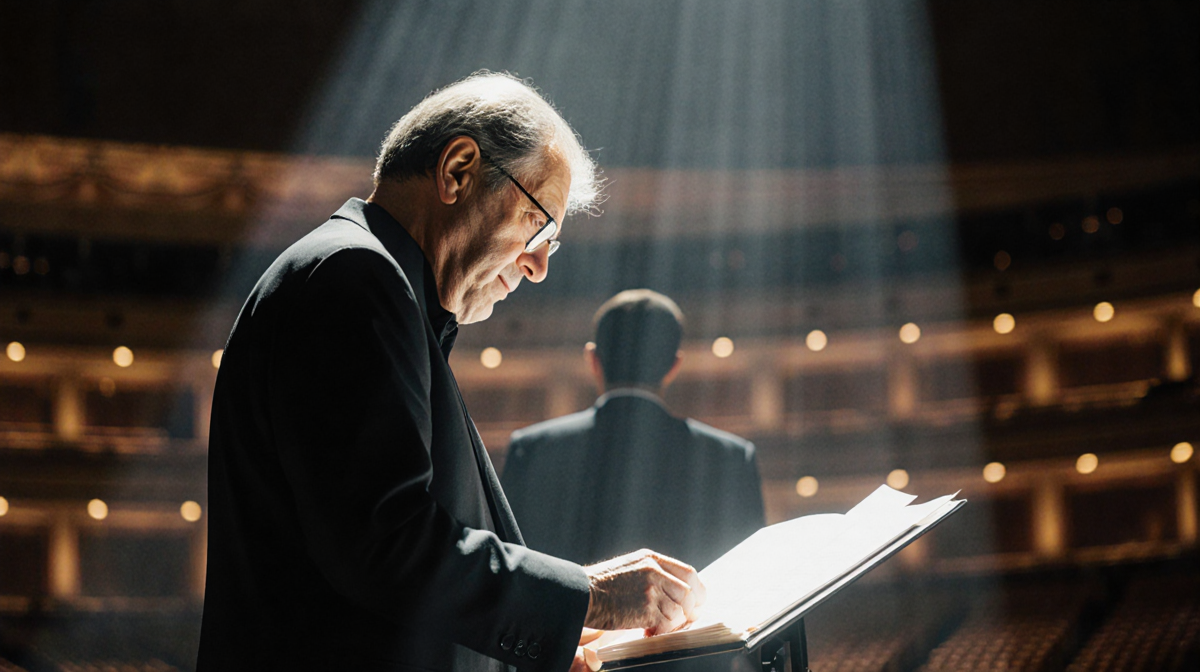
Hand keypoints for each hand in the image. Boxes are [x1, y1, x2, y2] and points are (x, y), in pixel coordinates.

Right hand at [583, 549, 706, 635]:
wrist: (582, 594)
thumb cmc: (601, 585)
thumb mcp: (629, 567)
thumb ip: (651, 573)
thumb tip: (674, 591)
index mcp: (651, 559)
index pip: (688, 572)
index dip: (698, 590)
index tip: (698, 602)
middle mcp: (654, 571)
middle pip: (689, 592)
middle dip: (691, 610)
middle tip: (684, 620)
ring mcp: (651, 589)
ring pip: (679, 610)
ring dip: (672, 623)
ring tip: (657, 626)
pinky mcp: (646, 608)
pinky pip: (666, 623)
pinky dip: (661, 631)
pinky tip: (647, 632)